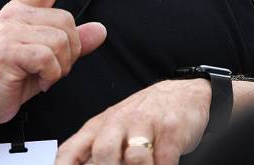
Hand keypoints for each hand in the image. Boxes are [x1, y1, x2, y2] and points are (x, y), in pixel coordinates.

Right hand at [0, 0, 107, 128]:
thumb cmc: (5, 76)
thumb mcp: (44, 57)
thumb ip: (71, 41)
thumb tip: (99, 30)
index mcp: (20, 10)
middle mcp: (14, 16)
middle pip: (66, 20)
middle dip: (71, 50)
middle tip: (55, 67)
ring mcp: (9, 32)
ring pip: (60, 40)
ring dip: (61, 66)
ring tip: (45, 75)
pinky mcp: (8, 51)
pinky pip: (47, 58)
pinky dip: (51, 75)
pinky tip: (39, 81)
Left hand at [56, 79, 211, 164]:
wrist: (182, 94)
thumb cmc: (142, 117)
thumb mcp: (112, 129)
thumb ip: (93, 151)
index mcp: (99, 126)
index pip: (71, 151)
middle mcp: (119, 122)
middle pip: (103, 152)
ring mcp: (146, 125)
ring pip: (135, 158)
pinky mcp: (171, 131)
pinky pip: (164, 160)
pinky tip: (162, 164)